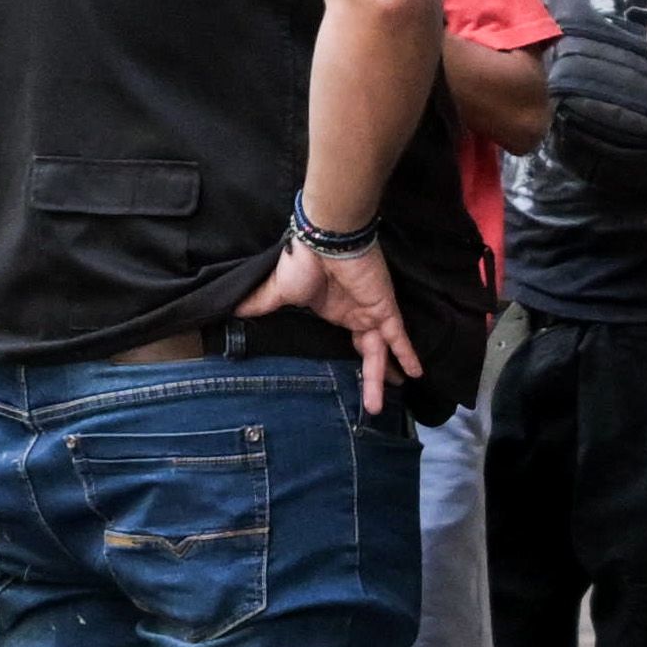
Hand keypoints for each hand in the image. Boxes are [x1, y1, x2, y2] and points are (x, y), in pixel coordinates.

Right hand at [248, 228, 417, 413]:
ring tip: (376, 407)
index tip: (353, 383)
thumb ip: (262, 305)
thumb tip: (232, 312)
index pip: (348, 343)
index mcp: (336, 313)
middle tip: (370, 408)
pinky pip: (398, 336)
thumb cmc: (302, 261)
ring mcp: (371, 312)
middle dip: (370, 381)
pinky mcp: (383, 308)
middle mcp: (356, 315)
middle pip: (367, 355)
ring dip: (381, 378)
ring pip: (380, 353)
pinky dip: (407, 354)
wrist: (325, 238)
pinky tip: (415, 373)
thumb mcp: (278, 291)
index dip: (352, 362)